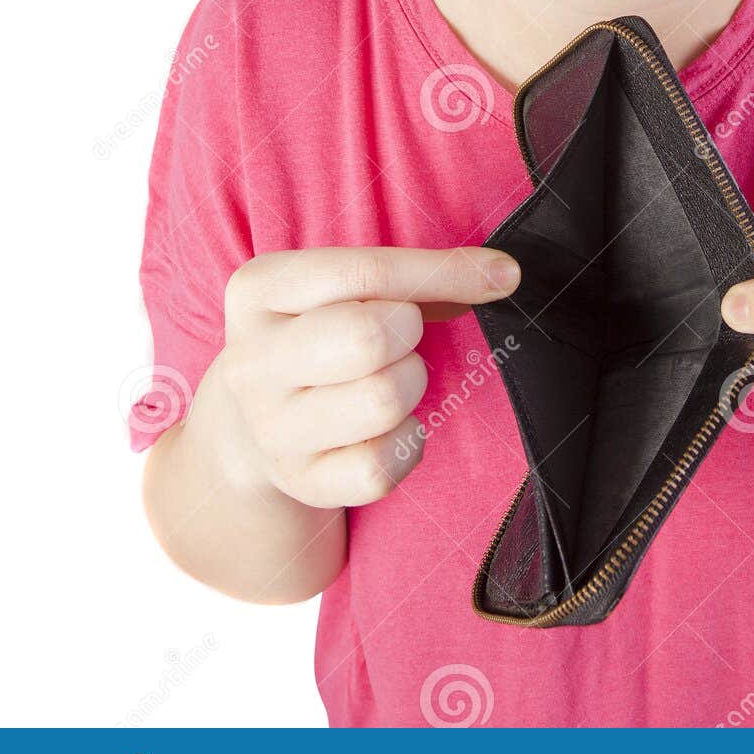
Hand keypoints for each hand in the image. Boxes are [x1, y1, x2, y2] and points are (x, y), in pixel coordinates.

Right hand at [216, 244, 520, 507]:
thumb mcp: (345, 286)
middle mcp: (251, 361)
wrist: (254, 418)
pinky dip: (406, 443)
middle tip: (400, 337)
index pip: (366, 270)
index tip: (503, 275)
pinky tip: (390, 428)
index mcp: (259, 289)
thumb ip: (417, 273)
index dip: (446, 272)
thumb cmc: (323, 330)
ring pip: (382, 401)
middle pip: (368, 337)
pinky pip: (382, 467)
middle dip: (408, 332)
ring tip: (389, 378)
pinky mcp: (298, 483)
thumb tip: (501, 275)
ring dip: (410, 385)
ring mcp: (270, 429)